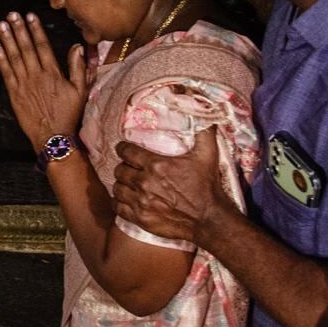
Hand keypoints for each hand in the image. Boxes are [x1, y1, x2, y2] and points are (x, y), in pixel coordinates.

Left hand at [0, 12, 85, 153]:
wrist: (53, 137)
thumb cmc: (68, 114)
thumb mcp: (80, 90)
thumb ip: (78, 68)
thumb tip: (77, 47)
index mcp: (53, 73)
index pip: (43, 46)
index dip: (35, 29)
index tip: (30, 16)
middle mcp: (37, 75)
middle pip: (26, 48)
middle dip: (19, 29)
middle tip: (11, 14)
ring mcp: (24, 84)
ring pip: (14, 57)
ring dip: (7, 40)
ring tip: (1, 25)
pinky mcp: (14, 93)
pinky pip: (6, 73)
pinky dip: (0, 59)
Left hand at [110, 128, 227, 242]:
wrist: (210, 219)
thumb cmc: (207, 186)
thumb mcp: (208, 154)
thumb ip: (203, 130)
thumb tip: (205, 106)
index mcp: (156, 165)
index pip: (126, 151)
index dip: (123, 148)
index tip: (125, 149)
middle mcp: (145, 183)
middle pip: (119, 170)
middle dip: (123, 166)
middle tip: (130, 167)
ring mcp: (141, 202)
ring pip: (117, 188)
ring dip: (121, 184)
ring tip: (127, 183)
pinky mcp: (141, 218)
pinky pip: (118, 208)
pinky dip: (119, 203)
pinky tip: (126, 200)